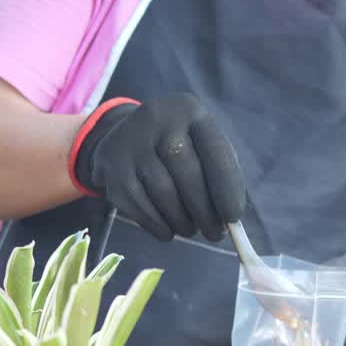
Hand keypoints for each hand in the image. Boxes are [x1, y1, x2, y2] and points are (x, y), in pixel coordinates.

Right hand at [73, 95, 245, 241]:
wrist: (124, 136)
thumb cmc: (178, 147)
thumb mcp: (201, 147)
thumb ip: (220, 177)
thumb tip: (230, 221)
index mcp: (190, 111)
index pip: (216, 152)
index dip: (227, 188)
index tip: (233, 218)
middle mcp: (158, 119)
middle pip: (188, 174)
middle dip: (204, 211)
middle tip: (215, 234)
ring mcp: (131, 142)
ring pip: (163, 193)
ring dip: (181, 221)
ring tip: (190, 230)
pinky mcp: (112, 167)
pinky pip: (139, 205)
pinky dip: (158, 225)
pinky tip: (168, 230)